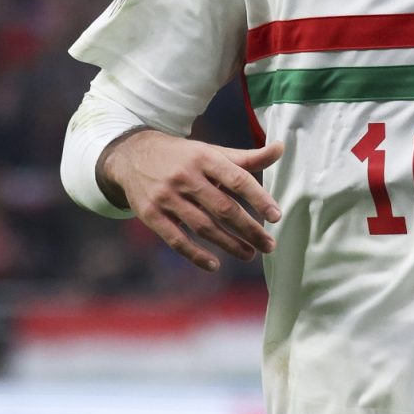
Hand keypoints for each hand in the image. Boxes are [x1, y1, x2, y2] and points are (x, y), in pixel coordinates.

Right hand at [100, 130, 283, 272]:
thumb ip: (247, 157)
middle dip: (249, 229)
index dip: (259, 198)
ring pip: (203, 226)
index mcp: (205, 158)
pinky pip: (176, 240)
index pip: (237, 180)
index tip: (277, 216)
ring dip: (229, 244)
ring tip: (250, 254)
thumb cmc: (183, 157)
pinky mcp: (151, 215)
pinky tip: (214, 265)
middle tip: (269, 244)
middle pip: (223, 208)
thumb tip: (281, 148)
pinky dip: (195, 255)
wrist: (132, 155)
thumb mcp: (212, 152)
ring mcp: (166, 197)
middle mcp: (186, 177)